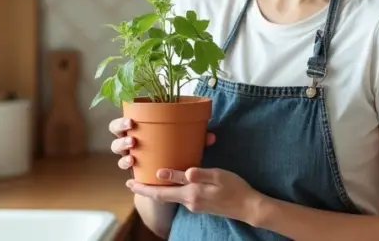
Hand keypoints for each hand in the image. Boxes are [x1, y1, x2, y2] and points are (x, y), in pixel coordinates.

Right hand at [108, 117, 215, 169]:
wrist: (168, 175)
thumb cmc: (174, 149)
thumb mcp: (184, 141)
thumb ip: (196, 138)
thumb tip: (212, 136)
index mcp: (141, 124)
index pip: (127, 115)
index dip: (124, 117)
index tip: (132, 120)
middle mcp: (131, 136)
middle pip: (116, 130)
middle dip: (120, 130)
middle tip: (132, 136)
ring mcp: (128, 151)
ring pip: (116, 147)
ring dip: (122, 148)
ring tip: (133, 153)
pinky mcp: (132, 167)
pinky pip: (123, 165)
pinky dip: (125, 165)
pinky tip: (132, 166)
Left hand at [126, 167, 264, 222]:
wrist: (248, 207)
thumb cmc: (235, 188)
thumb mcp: (216, 175)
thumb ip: (195, 174)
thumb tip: (167, 172)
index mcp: (190, 194)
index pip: (160, 193)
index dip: (143, 188)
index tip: (129, 183)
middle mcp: (189, 202)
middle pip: (163, 195)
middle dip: (147, 189)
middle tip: (132, 181)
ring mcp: (194, 205)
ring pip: (171, 195)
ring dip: (159, 188)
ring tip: (150, 177)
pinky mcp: (200, 204)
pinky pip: (180, 195)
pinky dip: (171, 188)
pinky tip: (172, 181)